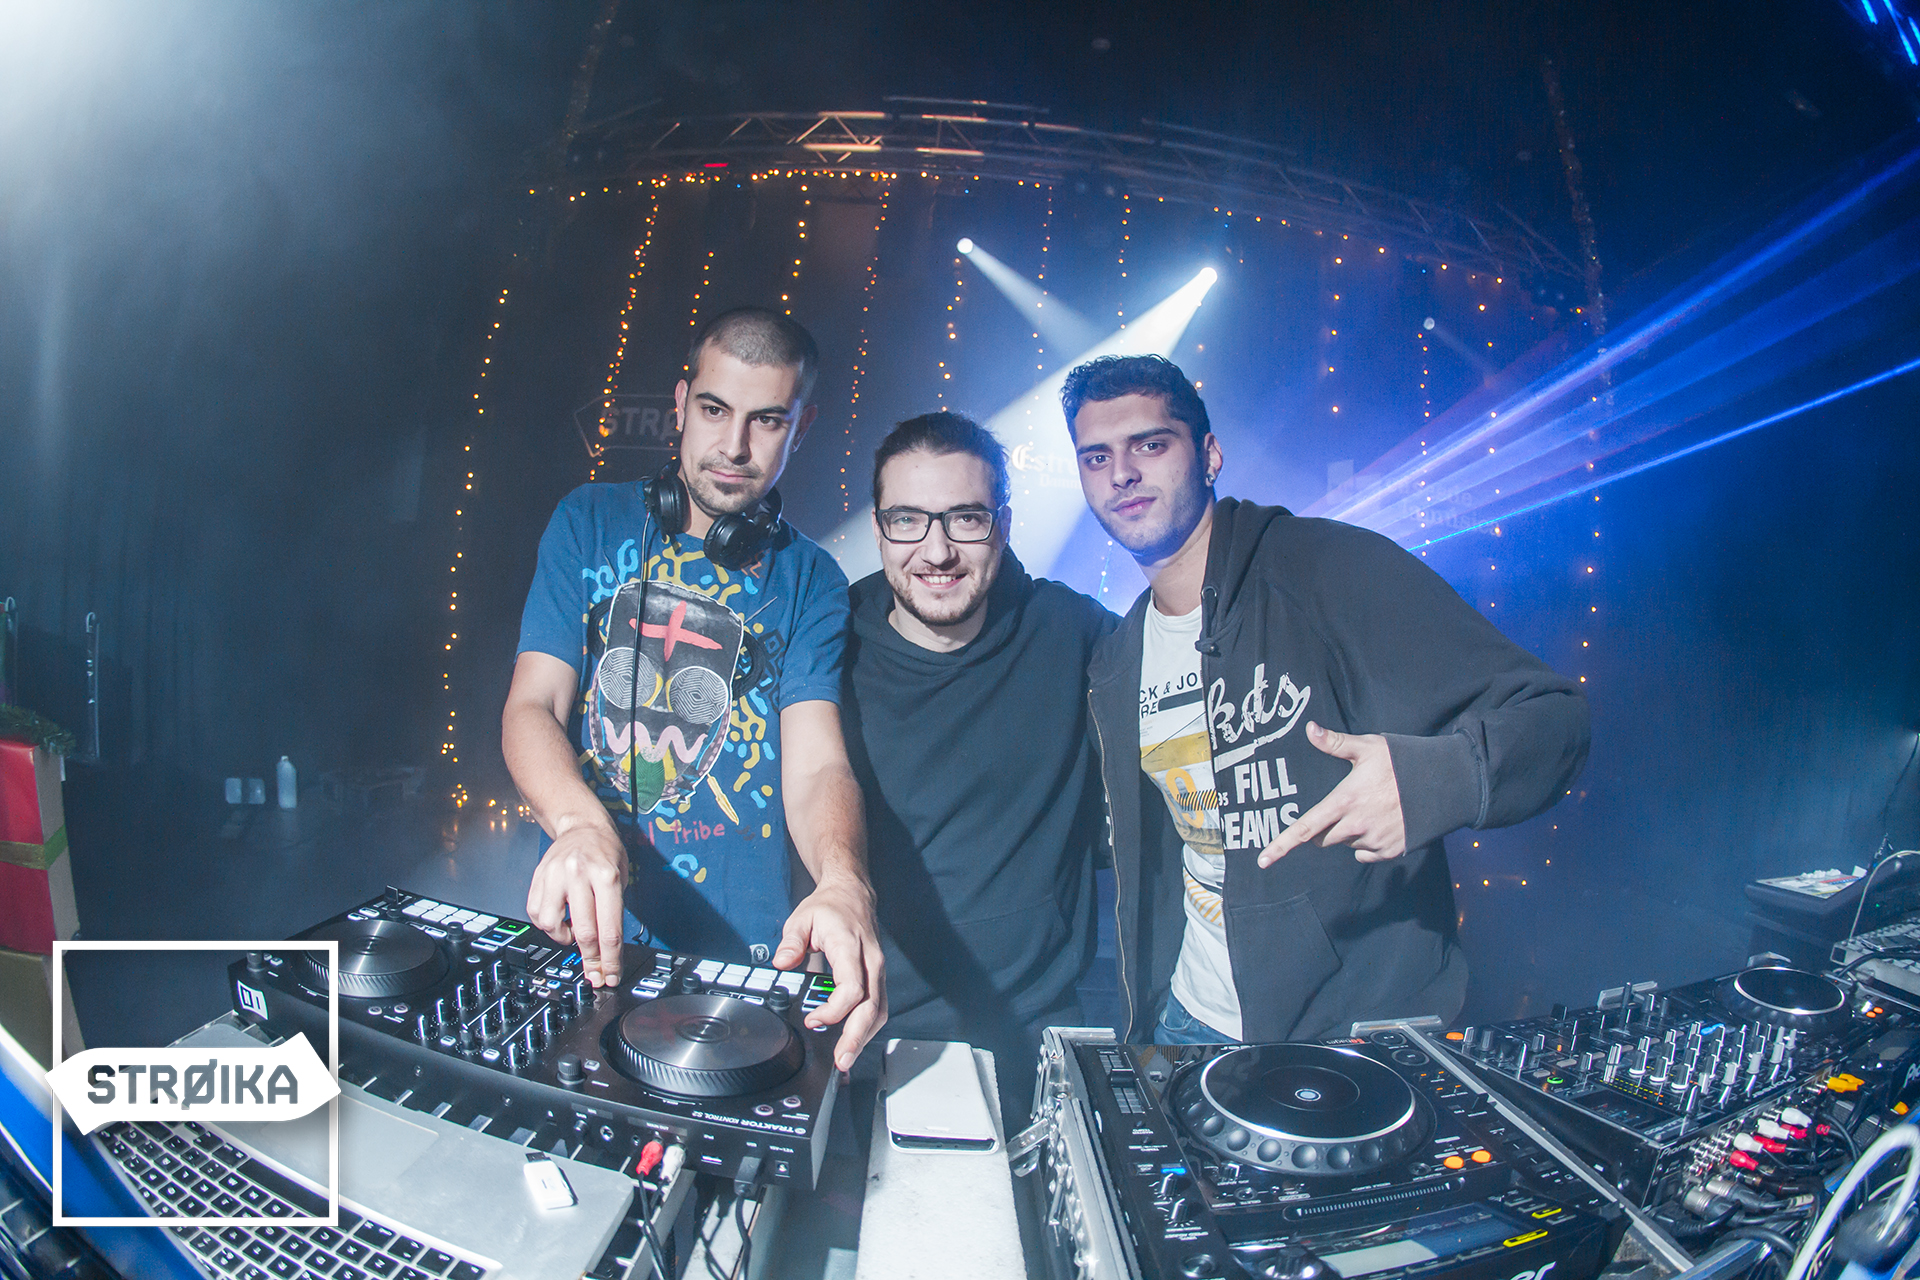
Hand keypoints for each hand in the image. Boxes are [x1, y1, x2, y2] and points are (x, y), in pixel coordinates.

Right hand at [526, 818, 628, 985]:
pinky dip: (548, 924)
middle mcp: (579, 875)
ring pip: (552, 926)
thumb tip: (606, 953)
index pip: (610, 929)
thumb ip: (613, 912)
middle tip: (595, 974)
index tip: (610, 976)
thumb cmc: (605, 852)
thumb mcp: (621, 877)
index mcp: (607, 876)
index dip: (611, 959)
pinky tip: (560, 918)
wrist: (581, 826)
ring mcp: (554, 876)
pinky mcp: (537, 878)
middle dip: (591, 960)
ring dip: (564, 938)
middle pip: (584, 932)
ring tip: (575, 930)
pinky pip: (535, 914)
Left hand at [773, 874, 886, 1071]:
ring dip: (864, 1037)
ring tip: (845, 1058)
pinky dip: (866, 1027)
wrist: (852, 894)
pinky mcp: (876, 977)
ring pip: (879, 1011)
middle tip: (841, 1061)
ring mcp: (877, 970)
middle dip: (856, 1038)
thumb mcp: (801, 918)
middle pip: (871, 1006)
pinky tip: (852, 1041)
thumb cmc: (829, 907)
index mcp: (850, 947)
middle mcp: (870, 961)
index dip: (835, 1010)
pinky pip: (877, 1006)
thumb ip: (791, 942)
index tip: (813, 1020)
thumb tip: (782, 963)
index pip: (852, 987)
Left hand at [1258, 722, 1406, 866]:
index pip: (1305, 828)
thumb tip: (1310, 729)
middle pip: (1324, 838)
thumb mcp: (1369, 747)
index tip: (1263, 860)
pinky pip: (1366, 853)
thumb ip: (1336, 743)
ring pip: (1346, 844)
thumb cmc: (1402, 762)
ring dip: (1349, 832)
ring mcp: (1374, 840)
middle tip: (1343, 806)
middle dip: (1325, 828)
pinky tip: (1381, 822)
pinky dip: (1367, 843)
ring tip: (1370, 808)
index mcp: (1344, 801)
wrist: (1444, 783)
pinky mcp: (1391, 851)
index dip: (1281, 845)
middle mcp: (1356, 825)